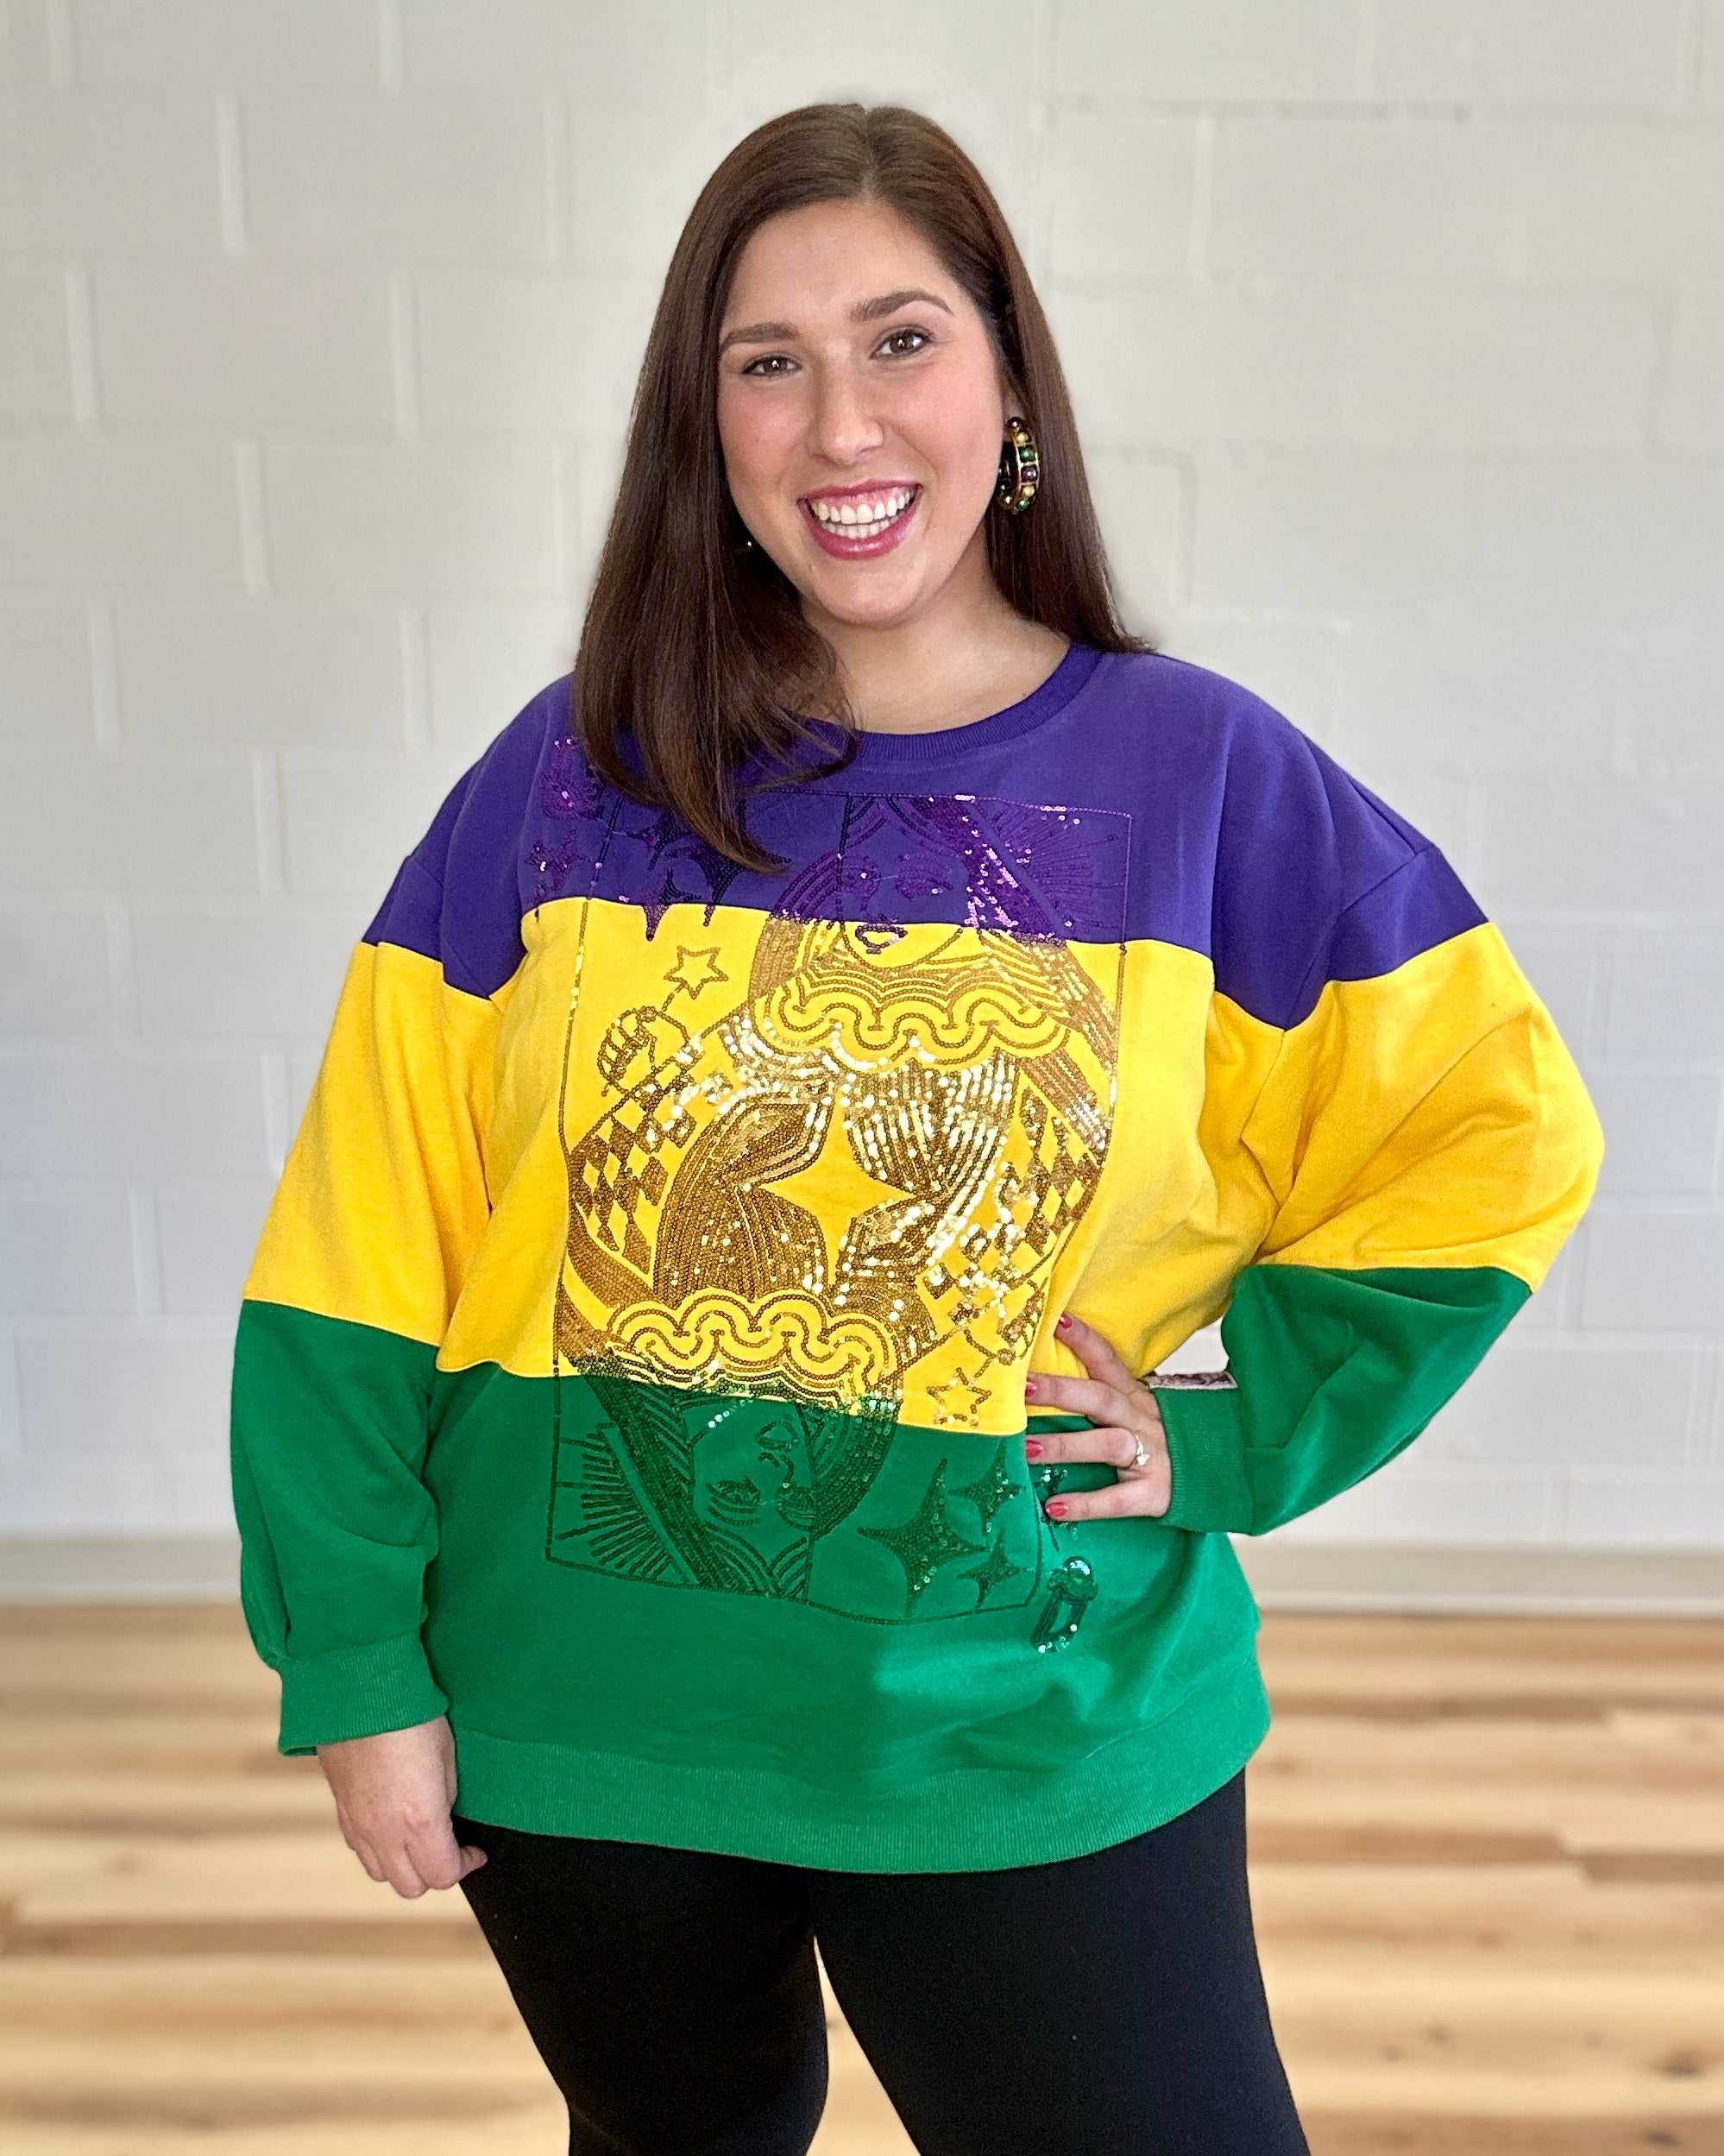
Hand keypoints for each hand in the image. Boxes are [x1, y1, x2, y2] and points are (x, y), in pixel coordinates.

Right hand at [315, 1714, 487, 1898]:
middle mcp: (384, 1832)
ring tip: (418, 1838)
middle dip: (434, 1872)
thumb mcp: (447, 1757)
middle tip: (449, 1846)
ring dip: (403, 1865)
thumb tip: (444, 1820)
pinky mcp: (340, 1810)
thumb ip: (446, 1801)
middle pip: (410, 1886)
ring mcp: (357, 1824)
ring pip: (381, 1873)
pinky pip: (360, 1848)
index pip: (443, 1876)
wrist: (361, 1690)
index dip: (465, 1865)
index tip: (475, 1851)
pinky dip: (379, 1848)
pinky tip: (391, 1821)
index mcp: (419, 1821)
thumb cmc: (411, 1716)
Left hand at [1023, 1311, 1170, 1520]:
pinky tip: (1054, 1506)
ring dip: (1064, 1446)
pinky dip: (1086, 1503)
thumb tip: (1040, 1386)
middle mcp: (1142, 1421)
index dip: (1086, 1341)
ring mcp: (1151, 1456)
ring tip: (1026, 1449)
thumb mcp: (1137, 1412)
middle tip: (1023, 1388)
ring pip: (1106, 1445)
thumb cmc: (1160, 1443)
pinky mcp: (1154, 1493)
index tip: (1057, 1321)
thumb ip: (1101, 1399)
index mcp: (1135, 1397)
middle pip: (1101, 1399)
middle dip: (1061, 1391)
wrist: (1217, 1478)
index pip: (1109, 1362)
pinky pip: (1118, 1499)